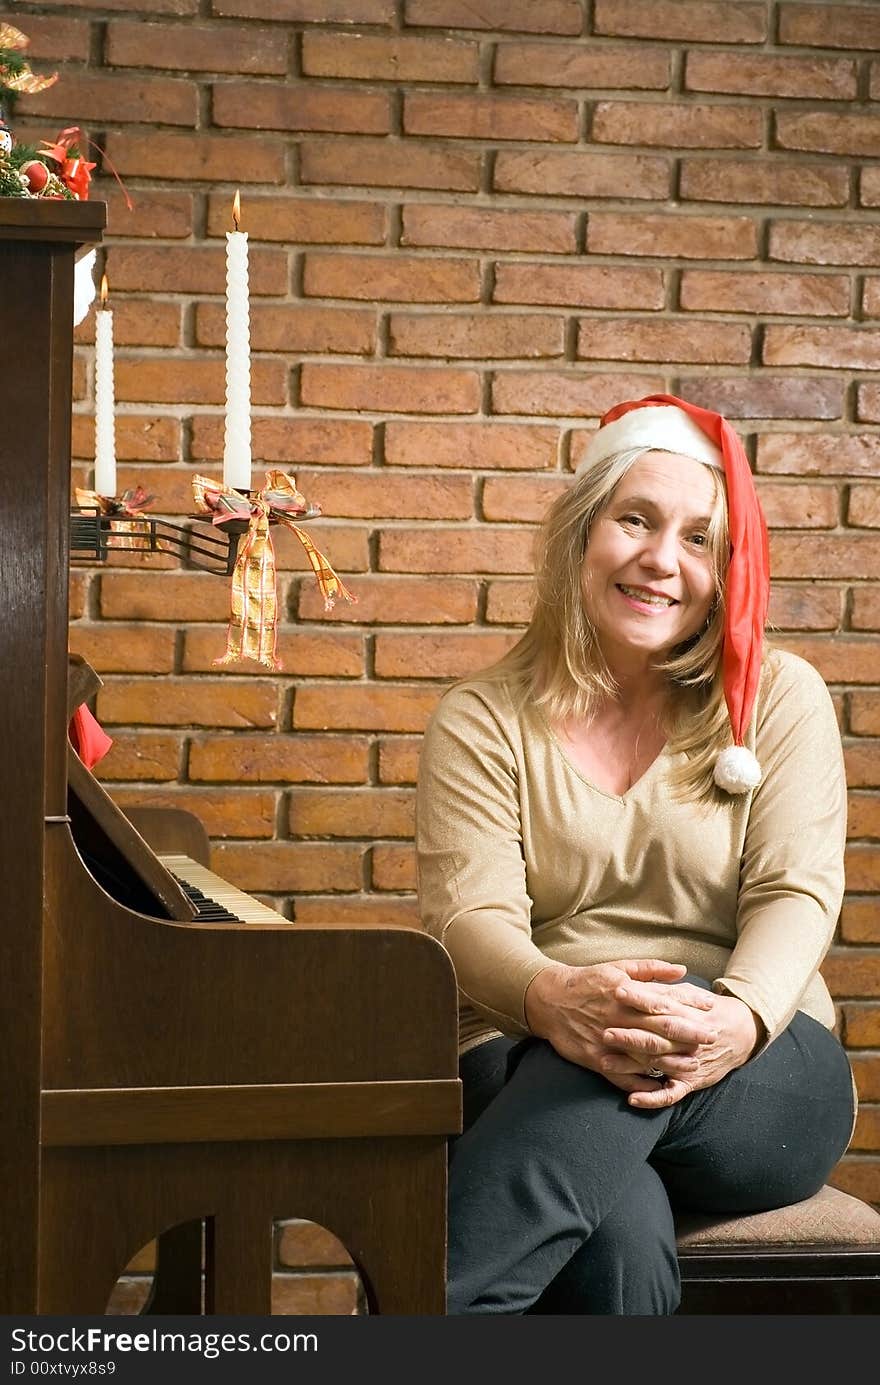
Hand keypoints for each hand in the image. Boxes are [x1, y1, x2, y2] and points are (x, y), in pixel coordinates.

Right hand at [524, 959, 718, 1094]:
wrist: (548, 999)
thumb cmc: (587, 981)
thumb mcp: (617, 967)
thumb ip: (651, 969)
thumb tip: (681, 970)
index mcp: (625, 994)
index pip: (664, 1002)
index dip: (689, 1007)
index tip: (711, 1011)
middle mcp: (619, 1018)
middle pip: (659, 1029)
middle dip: (688, 1034)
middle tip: (711, 1039)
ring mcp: (607, 1040)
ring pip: (644, 1054)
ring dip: (670, 1061)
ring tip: (693, 1066)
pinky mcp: (595, 1058)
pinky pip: (620, 1074)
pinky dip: (639, 1082)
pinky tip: (657, 1086)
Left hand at [601, 990, 761, 1108]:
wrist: (742, 1033)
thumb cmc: (708, 1010)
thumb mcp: (690, 993)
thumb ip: (666, 989)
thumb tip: (638, 981)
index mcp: (686, 1014)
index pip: (660, 1004)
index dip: (639, 998)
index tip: (617, 992)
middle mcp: (687, 1040)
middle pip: (656, 1037)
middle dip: (629, 1035)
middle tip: (605, 1033)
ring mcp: (688, 1062)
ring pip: (657, 1065)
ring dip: (630, 1066)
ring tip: (605, 1063)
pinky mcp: (690, 1082)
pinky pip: (670, 1094)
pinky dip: (652, 1098)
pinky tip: (632, 1099)